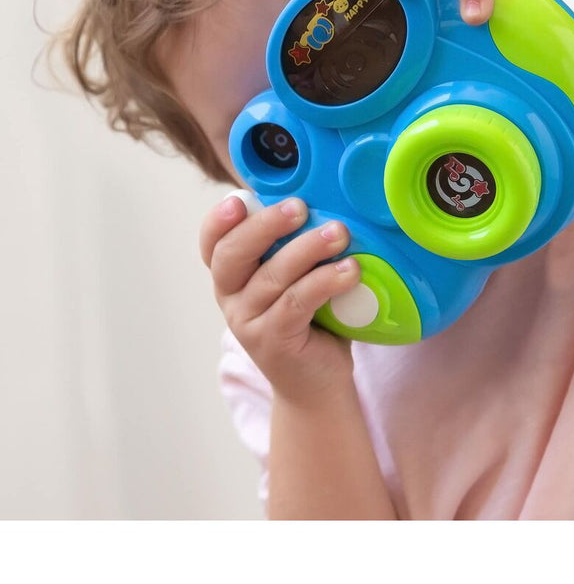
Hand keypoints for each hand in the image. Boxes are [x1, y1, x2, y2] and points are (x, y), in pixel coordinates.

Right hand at [200, 194, 361, 404]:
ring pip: (271, 277)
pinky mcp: (273, 341)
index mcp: (233, 276)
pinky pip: (296, 303)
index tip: (240, 200)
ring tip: (340, 234)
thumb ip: (298, 247)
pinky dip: (325, 282)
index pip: (213, 244)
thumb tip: (331, 203)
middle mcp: (231, 297)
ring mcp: (248, 322)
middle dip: (266, 226)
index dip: (219, 221)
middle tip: (300, 207)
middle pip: (233, 255)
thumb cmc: (312, 319)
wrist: (317, 383)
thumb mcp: (299, 277)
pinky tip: (350, 271)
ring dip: (307, 249)